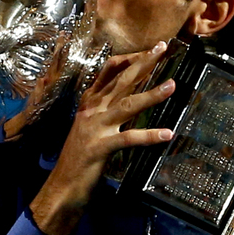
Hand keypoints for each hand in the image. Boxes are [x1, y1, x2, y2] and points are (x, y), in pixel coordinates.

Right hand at [30, 41, 174, 234]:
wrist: (61, 186)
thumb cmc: (79, 158)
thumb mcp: (91, 127)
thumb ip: (106, 111)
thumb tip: (128, 98)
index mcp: (89, 103)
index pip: (109, 72)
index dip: (129, 59)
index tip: (148, 50)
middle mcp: (92, 110)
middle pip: (121, 81)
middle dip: (143, 63)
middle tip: (162, 48)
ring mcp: (95, 127)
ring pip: (127, 105)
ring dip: (151, 94)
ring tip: (172, 86)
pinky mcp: (100, 148)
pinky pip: (128, 138)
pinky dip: (148, 136)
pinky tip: (166, 134)